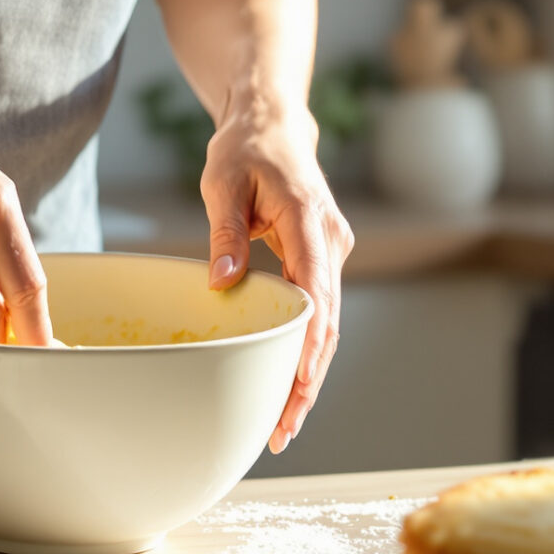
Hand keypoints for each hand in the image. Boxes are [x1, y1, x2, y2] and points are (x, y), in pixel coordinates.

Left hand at [200, 98, 352, 451]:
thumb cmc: (244, 148)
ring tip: (283, 424)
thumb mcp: (221, 183)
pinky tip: (287, 386)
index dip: (308, 346)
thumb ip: (224, 235)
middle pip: (326, 323)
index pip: (315, 294)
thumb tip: (221, 286)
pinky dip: (304, 350)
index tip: (298, 387)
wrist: (272, 123)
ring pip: (325, 325)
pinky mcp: (322, 260)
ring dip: (307, 373)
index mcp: (309, 220)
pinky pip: (317, 312)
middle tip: (283, 430)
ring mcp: (331, 252)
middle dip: (307, 380)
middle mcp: (331, 241)